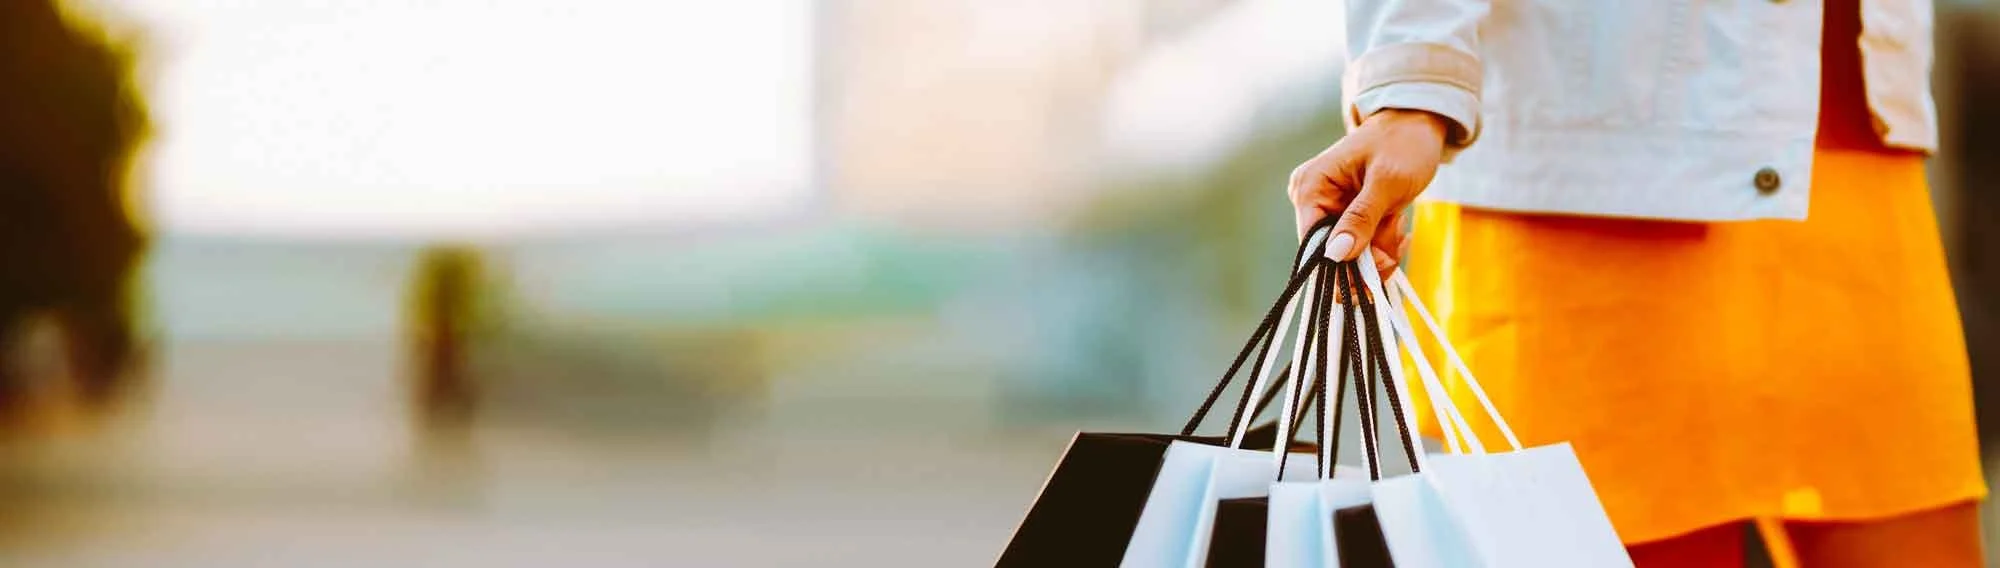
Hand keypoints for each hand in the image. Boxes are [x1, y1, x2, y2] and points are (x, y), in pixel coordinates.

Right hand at [1288, 109, 1448, 273]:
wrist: (1418, 125)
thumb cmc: (1403, 143)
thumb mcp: (1387, 182)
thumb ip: (1361, 219)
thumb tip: (1335, 255)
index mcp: (1311, 187)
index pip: (1312, 244)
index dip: (1341, 265)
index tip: (1377, 270)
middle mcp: (1312, 200)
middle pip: (1332, 255)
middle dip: (1368, 257)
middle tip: (1397, 237)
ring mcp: (1329, 209)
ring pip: (1349, 256)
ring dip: (1380, 250)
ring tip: (1399, 225)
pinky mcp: (1346, 216)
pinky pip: (1359, 247)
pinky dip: (1381, 244)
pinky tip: (1396, 224)